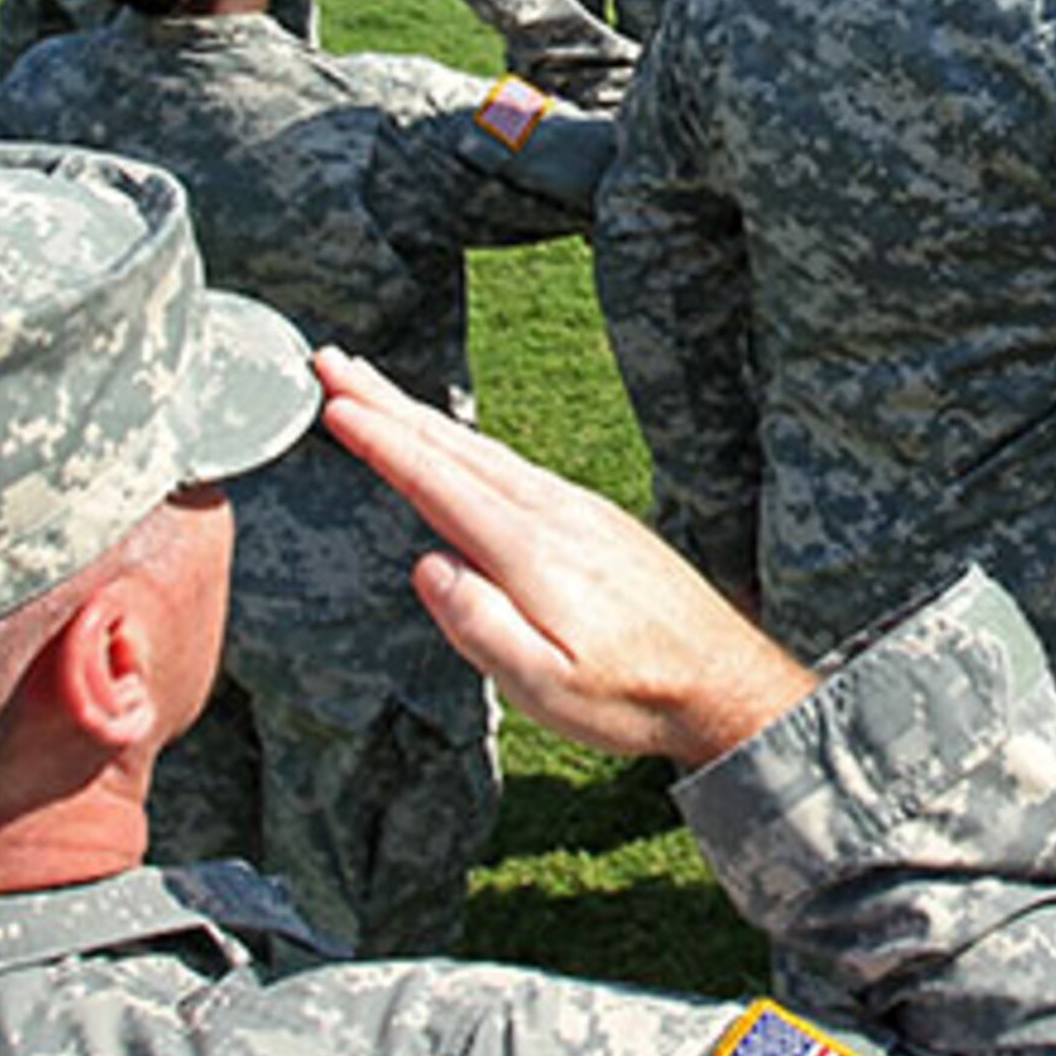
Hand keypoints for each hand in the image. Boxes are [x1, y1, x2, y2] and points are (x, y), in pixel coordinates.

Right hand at [313, 350, 813, 768]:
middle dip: (388, 402)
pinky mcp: (592, 519)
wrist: (724, 678)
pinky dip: (466, 443)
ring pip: (482, 450)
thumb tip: (427, 566)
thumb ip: (481, 625)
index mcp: (531, 549)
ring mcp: (576, 509)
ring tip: (374, 389)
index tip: (332, 400)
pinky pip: (511, 465)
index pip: (437, 481)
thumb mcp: (546, 686)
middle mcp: (553, 512)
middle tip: (332, 361)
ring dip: (422, 416)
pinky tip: (453, 444)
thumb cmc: (634, 694)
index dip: (381, 439)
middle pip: (454, 446)